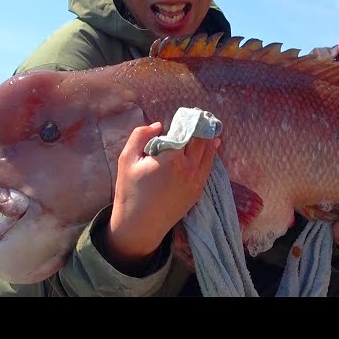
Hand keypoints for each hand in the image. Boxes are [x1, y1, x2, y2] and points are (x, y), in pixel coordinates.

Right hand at [103, 122, 220, 272]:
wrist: (139, 226)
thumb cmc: (129, 192)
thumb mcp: (127, 159)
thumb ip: (140, 136)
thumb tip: (159, 125)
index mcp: (172, 158)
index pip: (186, 131)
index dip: (189, 120)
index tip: (190, 112)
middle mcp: (189, 168)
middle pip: (201, 141)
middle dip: (201, 127)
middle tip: (200, 116)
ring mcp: (196, 181)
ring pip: (209, 153)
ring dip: (209, 139)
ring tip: (209, 127)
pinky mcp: (198, 192)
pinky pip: (209, 167)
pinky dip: (211, 154)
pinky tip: (212, 145)